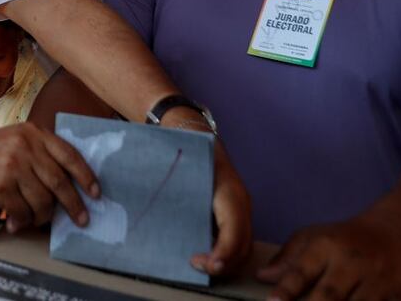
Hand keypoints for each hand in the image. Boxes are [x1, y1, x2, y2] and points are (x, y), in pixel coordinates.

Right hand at [0, 122, 98, 242]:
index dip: (86, 176)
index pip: (69, 155)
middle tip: (81, 219)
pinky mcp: (1, 186)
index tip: (96, 193)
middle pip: (60, 182)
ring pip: (42, 202)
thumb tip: (72, 186)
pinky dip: (21, 222)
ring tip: (36, 221)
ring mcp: (14, 166)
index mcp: (34, 133)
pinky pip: (22, 212)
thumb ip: (40, 155)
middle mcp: (27, 147)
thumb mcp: (15, 140)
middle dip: (73, 205)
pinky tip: (15, 224)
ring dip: (41, 217)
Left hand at [161, 108, 252, 276]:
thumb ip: (173, 192)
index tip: (203, 263)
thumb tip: (158, 220)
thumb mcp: (180, 168)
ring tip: (200, 265)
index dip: (222, 253)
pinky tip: (204, 257)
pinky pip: (236, 239)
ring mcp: (240, 208)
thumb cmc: (184, 150)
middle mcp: (240, 202)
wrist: (193, 133)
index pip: (234, 230)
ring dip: (225, 262)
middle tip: (196, 267)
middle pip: (243, 244)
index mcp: (229, 192)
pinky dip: (224, 254)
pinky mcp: (233, 212)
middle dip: (224, 263)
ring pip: (242, 246)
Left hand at [257, 216, 400, 300]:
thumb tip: (262, 276)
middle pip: (329, 296)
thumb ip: (288, 258)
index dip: (286, 290)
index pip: (302, 271)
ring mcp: (380, 281)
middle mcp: (354, 262)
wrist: (395, 235)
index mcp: (328, 245)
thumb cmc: (344, 240)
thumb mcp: (313, 237)